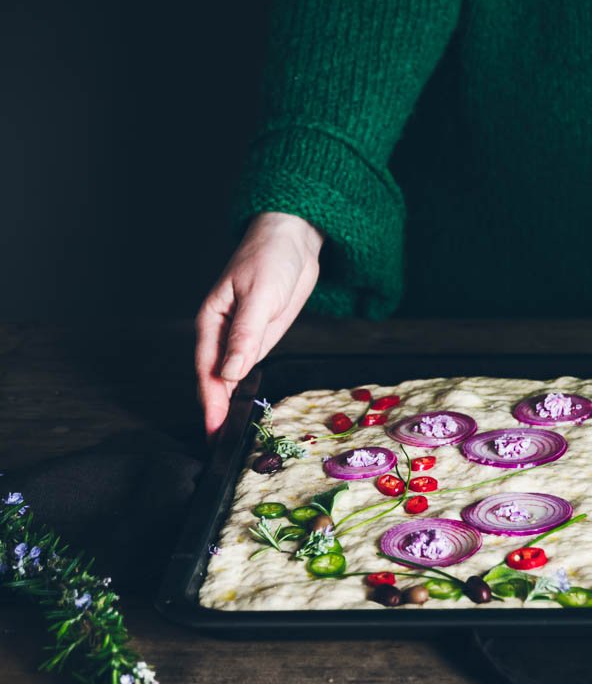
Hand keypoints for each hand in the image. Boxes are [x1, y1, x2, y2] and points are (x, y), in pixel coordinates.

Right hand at [195, 212, 321, 437]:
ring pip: (231, 378)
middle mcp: (222, 333)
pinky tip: (245, 408)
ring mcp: (241, 338)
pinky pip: (249, 368)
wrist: (293, 240)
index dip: (209, 402)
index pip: (207, 370)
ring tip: (230, 435)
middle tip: (221, 442)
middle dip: (216, 410)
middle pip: (215, 379)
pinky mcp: (259, 338)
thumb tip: (230, 372)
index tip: (213, 429)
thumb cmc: (269, 258)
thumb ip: (245, 335)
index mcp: (212, 321)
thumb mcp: (259, 296)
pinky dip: (245, 390)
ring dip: (230, 404)